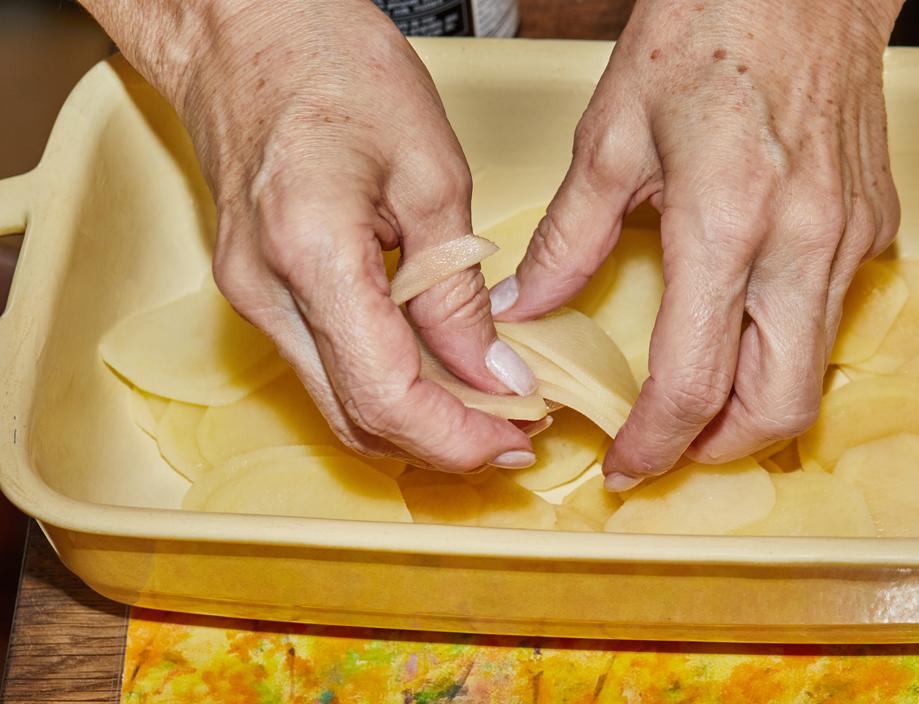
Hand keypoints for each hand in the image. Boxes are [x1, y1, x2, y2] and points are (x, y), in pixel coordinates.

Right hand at [82, 0, 537, 470]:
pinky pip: (324, 367)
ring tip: (487, 411)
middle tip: (514, 437)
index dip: (458, 437)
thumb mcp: (430, 171)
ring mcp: (250, 296)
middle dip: (442, 447)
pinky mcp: (255, 290)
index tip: (517, 438)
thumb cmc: (335, 67)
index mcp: (311, 253)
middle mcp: (264, 291)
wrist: (246, 28)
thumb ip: (458, 289)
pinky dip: (384, 387)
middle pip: (356, 419)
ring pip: (336, 403)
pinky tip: (437, 375)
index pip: (385, 395)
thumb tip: (492, 372)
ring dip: (414, 424)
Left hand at [492, 0, 902, 486]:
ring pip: (815, 370)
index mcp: (725, 220)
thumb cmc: (707, 29)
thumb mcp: (611, 135)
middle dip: (720, 451)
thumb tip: (525, 310)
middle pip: (779, 408)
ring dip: (756, 405)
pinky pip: (835, 314)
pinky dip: (787, 344)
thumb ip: (567, 239)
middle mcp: (802, 242)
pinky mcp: (875, 224)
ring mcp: (850, 237)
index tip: (627, 464)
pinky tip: (746, 319)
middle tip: (670, 447)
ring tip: (701, 396)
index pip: (693, 380)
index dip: (655, 443)